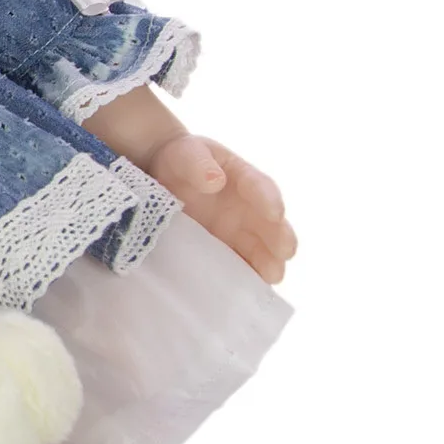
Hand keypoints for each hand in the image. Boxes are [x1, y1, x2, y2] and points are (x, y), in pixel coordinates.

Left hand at [144, 134, 296, 283]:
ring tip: (271, 276)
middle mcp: (247, 207)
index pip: (260, 186)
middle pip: (270, 224)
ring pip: (261, 249)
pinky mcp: (224, 250)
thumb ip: (198, 163)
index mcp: (242, 177)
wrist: (159, 176)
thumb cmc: (179, 160)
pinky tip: (246, 290)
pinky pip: (239, 265)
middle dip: (280, 237)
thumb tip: (215, 180)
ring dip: (268, 262)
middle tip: (284, 251)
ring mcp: (237, 231)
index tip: (274, 212)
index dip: (268, 199)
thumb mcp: (186, 153)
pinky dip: (244, 277)